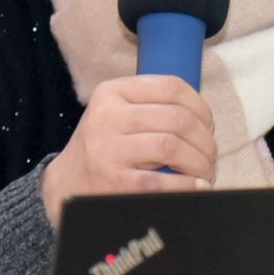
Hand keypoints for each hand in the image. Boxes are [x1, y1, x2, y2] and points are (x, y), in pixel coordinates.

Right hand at [40, 74, 215, 226]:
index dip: (201, 107)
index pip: (170, 87)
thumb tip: (203, 119)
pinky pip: (161, 182)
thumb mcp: (116, 115)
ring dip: (199, 162)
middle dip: (205, 140)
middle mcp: (107, 117)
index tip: (208, 125)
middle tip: (210, 156)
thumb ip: (150, 107)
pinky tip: (196, 187)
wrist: (64, 186)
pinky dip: (186, 185)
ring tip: (204, 173)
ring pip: (172, 146)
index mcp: (111, 92)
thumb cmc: (102, 149)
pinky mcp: (112, 183)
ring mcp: (107, 150)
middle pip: (177, 119)